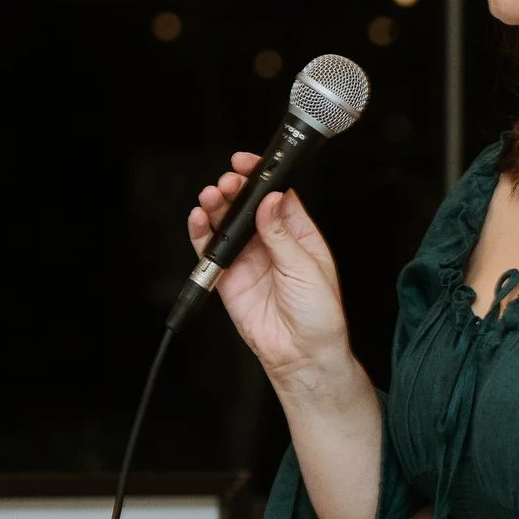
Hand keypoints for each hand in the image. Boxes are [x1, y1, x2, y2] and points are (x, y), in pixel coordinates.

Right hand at [186, 152, 352, 382]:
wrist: (302, 355)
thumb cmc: (319, 315)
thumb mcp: (307, 268)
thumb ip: (281, 234)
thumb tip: (269, 201)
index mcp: (298, 234)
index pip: (276, 195)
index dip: (261, 176)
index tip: (248, 163)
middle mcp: (271, 243)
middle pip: (247, 205)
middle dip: (235, 189)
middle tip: (228, 183)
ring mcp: (248, 259)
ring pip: (226, 224)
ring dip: (216, 206)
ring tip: (211, 197)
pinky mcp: (228, 277)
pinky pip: (210, 251)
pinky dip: (201, 234)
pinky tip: (199, 219)